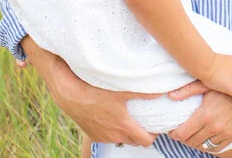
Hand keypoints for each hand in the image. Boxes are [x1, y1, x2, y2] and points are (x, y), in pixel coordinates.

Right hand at [22, 37, 158, 146]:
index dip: (153, 135)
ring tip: (128, 119)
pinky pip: (108, 137)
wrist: (71, 94)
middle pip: (135, 142)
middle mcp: (115, 136)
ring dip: (126, 133)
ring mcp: (103, 137)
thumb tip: (161, 91)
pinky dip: (113, 132)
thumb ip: (143, 92)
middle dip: (141, 134)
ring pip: (121, 140)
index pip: (146, 141)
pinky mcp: (93, 135)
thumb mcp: (122, 90)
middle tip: (144, 121)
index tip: (154, 126)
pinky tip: (112, 119)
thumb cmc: (96, 90)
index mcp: (124, 127)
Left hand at [167, 90, 231, 151]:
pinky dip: (208, 145)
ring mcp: (225, 133)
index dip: (175, 134)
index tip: (173, 131)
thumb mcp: (207, 85)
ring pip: (203, 146)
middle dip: (184, 138)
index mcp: (205, 115)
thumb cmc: (226, 88)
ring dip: (196, 141)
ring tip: (193, 134)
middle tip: (182, 132)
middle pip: (191, 142)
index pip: (183, 133)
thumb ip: (189, 90)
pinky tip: (205, 138)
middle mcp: (214, 127)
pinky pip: (216, 148)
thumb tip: (171, 95)